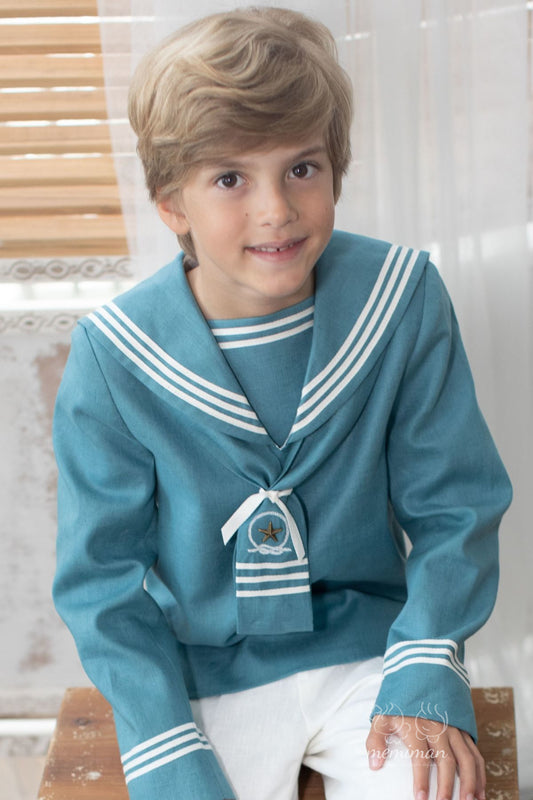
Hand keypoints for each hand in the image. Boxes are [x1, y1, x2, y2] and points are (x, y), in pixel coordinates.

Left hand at [366, 714, 485, 799]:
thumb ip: (376, 741)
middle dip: (447, 786)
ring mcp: (453, 728)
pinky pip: (475, 753)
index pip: (420, 757)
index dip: (421, 779)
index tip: (420, 799)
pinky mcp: (463, 729)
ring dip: (470, 783)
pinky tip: (480, 791)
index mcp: (416, 727)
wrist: (419, 676)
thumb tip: (374, 765)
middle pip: (446, 760)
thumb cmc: (399, 703)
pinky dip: (480, 773)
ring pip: (466, 758)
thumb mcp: (382, 717)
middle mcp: (437, 728)